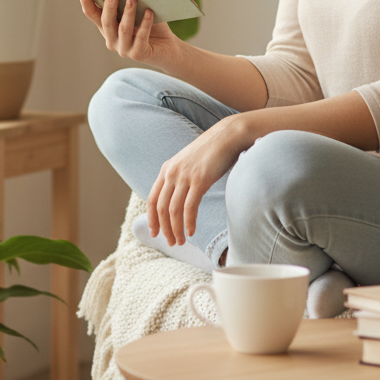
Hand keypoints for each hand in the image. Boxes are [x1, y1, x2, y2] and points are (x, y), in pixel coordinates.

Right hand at [79, 0, 180, 64]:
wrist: (168, 48)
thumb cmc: (151, 25)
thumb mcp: (137, 12)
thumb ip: (127, 1)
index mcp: (108, 29)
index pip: (93, 15)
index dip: (87, 3)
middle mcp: (112, 40)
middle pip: (107, 22)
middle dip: (108, 6)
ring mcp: (125, 49)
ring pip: (124, 29)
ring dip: (128, 13)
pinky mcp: (139, 54)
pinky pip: (141, 37)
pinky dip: (145, 24)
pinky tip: (149, 12)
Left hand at [147, 116, 248, 246]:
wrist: (227, 136)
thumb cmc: (210, 151)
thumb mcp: (188, 163)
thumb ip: (179, 177)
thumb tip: (177, 197)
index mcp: (166, 169)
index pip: (152, 199)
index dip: (152, 219)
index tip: (155, 233)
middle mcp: (172, 173)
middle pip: (161, 208)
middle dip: (164, 229)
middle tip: (172, 242)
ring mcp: (185, 176)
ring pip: (173, 211)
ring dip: (176, 229)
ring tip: (181, 241)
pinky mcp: (199, 180)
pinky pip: (189, 207)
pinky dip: (189, 223)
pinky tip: (192, 231)